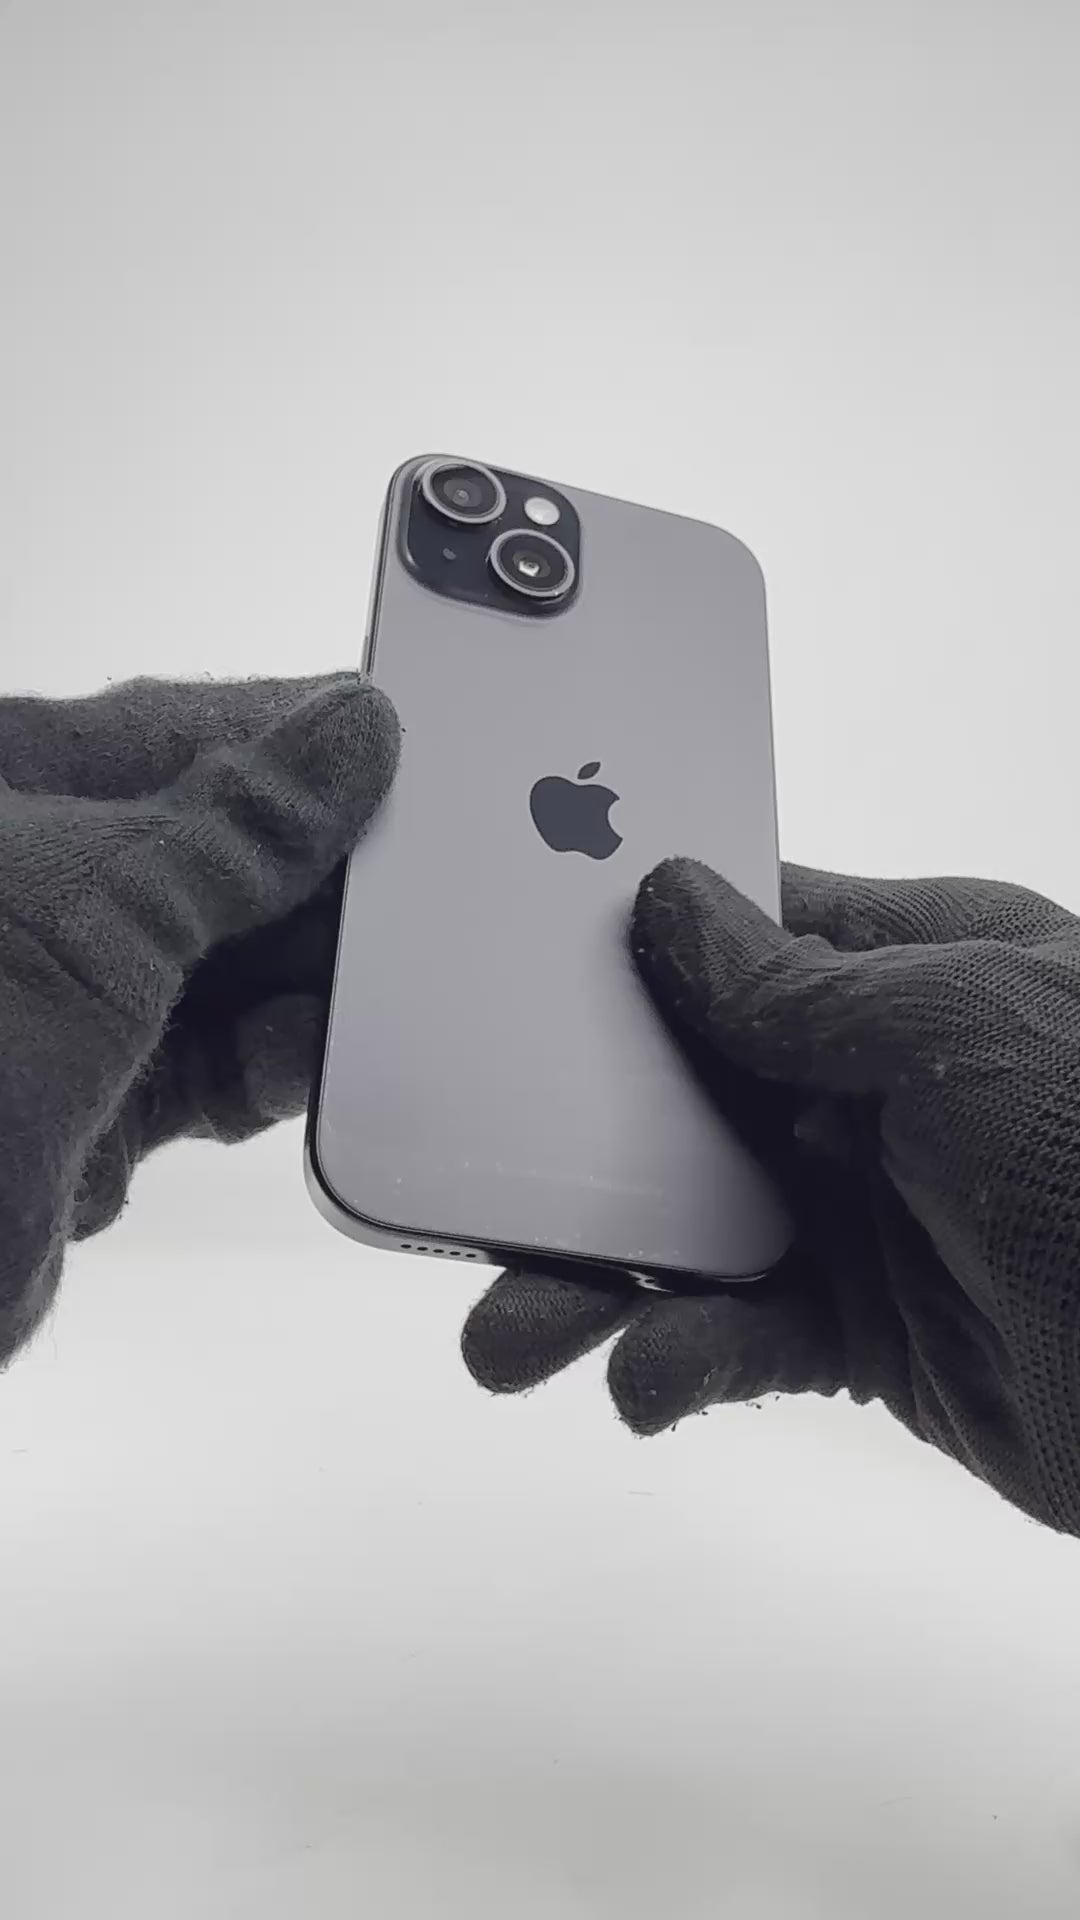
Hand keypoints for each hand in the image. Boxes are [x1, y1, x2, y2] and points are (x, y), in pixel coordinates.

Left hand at [0, 673, 397, 1363]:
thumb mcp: (95, 903)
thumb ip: (240, 822)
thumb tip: (350, 735)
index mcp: (14, 779)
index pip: (192, 729)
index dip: (310, 747)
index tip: (414, 769)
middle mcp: (40, 876)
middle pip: (227, 851)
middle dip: (316, 887)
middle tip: (405, 909)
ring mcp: (68, 992)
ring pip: (233, 962)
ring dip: (298, 988)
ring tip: (341, 1001)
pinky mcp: (93, 1096)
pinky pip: (217, 1059)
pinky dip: (265, 1067)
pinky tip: (282, 1068)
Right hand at [463, 859, 1079, 1533]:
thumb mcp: (958, 1028)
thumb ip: (798, 988)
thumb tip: (673, 903)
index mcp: (907, 970)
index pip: (738, 935)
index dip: (619, 947)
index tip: (498, 966)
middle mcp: (872, 1083)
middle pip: (679, 1092)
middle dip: (568, 1137)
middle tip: (459, 1176)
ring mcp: (864, 1209)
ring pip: (686, 1226)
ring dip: (591, 1278)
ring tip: (506, 1336)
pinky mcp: (864, 1335)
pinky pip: (738, 1339)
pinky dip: (681, 1360)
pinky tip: (648, 1382)